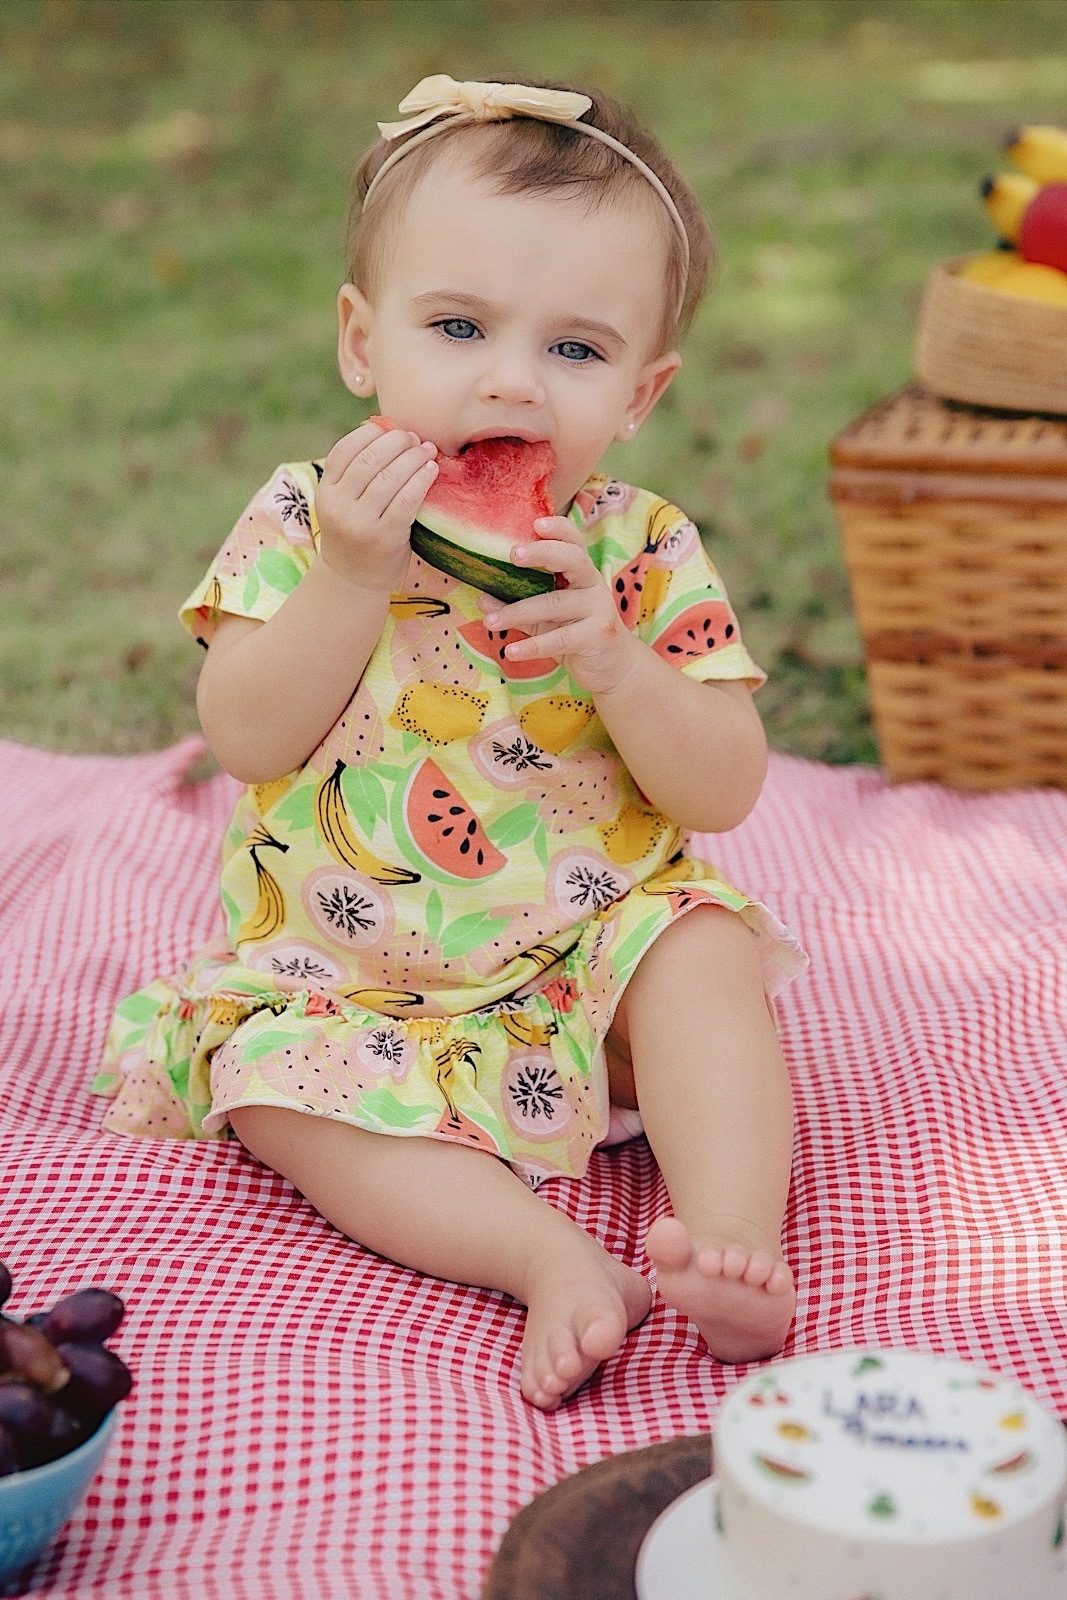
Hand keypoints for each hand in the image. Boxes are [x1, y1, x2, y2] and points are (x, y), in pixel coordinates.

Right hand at [315, 421, 438, 592]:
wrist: (353, 579)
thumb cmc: (355, 532)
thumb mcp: (343, 502)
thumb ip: (356, 473)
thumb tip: (389, 429)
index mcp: (325, 491)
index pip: (345, 449)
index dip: (372, 433)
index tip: (392, 429)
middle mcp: (338, 505)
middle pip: (369, 459)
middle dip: (397, 442)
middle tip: (415, 438)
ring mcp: (360, 523)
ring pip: (390, 477)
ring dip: (413, 458)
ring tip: (427, 451)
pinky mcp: (384, 537)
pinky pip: (406, 500)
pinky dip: (421, 480)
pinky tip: (432, 470)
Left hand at [480, 515, 641, 695]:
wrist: (614, 667)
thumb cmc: (576, 634)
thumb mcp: (545, 619)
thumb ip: (518, 606)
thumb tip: (482, 599)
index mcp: (580, 572)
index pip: (573, 541)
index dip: (558, 529)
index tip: (536, 523)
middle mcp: (592, 584)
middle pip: (572, 559)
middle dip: (543, 553)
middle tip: (513, 554)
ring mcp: (598, 609)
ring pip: (555, 603)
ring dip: (518, 612)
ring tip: (490, 621)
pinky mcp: (597, 636)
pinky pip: (560, 639)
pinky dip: (533, 646)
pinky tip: (511, 651)